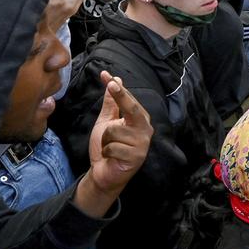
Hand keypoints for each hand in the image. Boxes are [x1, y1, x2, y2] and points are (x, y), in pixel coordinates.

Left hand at [86, 71, 153, 196]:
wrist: (103, 172)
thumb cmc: (107, 147)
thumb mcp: (107, 121)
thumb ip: (112, 103)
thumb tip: (115, 79)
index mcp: (140, 120)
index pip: (129, 100)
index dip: (118, 88)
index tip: (108, 76)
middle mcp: (145, 130)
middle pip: (132, 109)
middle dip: (121, 96)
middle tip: (111, 84)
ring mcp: (142, 144)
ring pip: (114, 131)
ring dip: (105, 140)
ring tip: (110, 147)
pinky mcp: (136, 158)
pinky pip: (113, 146)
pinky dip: (106, 151)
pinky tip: (112, 157)